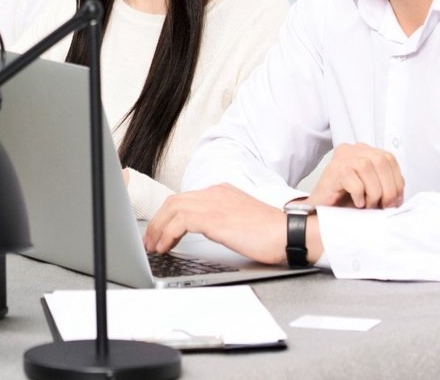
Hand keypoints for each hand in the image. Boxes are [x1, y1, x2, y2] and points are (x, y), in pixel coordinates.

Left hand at [144, 184, 309, 264]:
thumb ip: (222, 220)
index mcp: (222, 192)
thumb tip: (206, 231)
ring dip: (158, 228)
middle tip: (150, 240)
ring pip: (172, 209)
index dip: (168, 216)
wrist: (290, 234)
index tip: (160, 232)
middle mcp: (215, 192)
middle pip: (174, 201)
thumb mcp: (241, 222)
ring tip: (153, 246)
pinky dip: (167, 233)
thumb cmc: (272, 234)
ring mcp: (214, 202)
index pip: (185, 199)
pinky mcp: (214, 217)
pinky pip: (179, 222)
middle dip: (157, 221)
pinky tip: (165, 246)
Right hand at [309, 142, 403, 208]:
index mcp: (365, 151)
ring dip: (373, 192)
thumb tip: (400, 195)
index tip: (393, 201)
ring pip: (366, 167)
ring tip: (367, 204)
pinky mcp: (333, 170)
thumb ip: (387, 185)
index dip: (397, 182)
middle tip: (382, 205)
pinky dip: (359, 195)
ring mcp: (341, 159)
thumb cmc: (347, 200)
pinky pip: (353, 179)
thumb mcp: (374, 190)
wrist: (323, 210)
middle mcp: (352, 150)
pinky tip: (356, 202)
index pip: (389, 159)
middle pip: (381, 160)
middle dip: (388, 188)